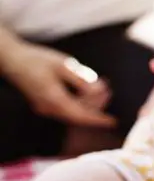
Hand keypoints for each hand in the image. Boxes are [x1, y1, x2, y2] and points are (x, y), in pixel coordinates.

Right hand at [0, 41, 114, 127]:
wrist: (13, 60)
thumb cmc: (38, 59)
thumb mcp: (64, 65)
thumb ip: (81, 79)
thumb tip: (99, 91)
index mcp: (53, 99)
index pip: (80, 115)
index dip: (97, 119)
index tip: (113, 121)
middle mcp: (48, 108)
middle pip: (78, 114)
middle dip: (95, 107)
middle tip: (108, 91)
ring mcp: (45, 107)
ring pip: (72, 112)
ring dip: (88, 103)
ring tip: (101, 87)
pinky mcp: (44, 104)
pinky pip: (65, 108)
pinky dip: (79, 101)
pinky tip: (87, 89)